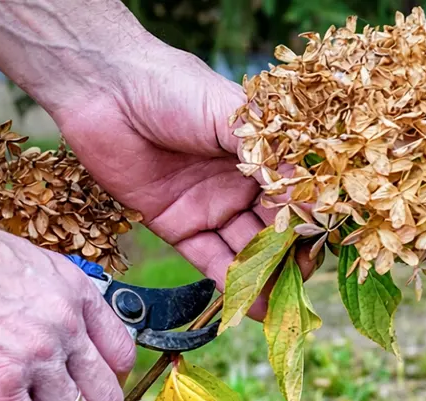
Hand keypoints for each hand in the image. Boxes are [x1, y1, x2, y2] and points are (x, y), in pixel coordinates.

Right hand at [0, 124, 133, 400]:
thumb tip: (46, 341)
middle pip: (103, 393)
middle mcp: (65, 325)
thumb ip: (45, 304)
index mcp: (74, 292)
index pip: (120, 355)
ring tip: (19, 400)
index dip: (106, 379)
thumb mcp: (20, 265)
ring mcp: (36, 357)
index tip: (88, 388)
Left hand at [45, 44, 318, 320]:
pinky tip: (250, 304)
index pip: (296, 194)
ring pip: (245, 249)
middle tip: (303, 285)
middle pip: (274, 228)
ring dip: (265, 277)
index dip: (309, 221)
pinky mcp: (177, 225)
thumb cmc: (173, 87)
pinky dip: (229, 283)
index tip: (321, 246)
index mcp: (261, 151)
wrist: (104, 91)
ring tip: (283, 305)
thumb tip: (306, 195)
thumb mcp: (229, 114)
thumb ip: (266, 155)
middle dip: (291, 258)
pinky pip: (209, 258)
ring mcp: (210, 205)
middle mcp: (240, 182)